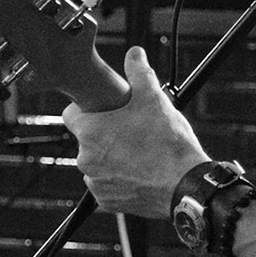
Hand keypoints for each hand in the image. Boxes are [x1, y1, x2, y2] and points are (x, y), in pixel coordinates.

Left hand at [63, 46, 209, 217]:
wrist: (185, 185)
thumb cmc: (168, 144)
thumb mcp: (154, 99)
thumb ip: (139, 73)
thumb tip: (134, 54)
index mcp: (90, 132)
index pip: (70, 114)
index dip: (86, 109)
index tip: (103, 110)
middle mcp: (86, 159)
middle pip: (87, 139)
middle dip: (104, 134)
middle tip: (130, 130)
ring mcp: (95, 183)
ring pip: (96, 163)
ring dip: (110, 158)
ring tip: (137, 152)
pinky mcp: (107, 202)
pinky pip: (106, 185)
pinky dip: (118, 179)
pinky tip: (138, 172)